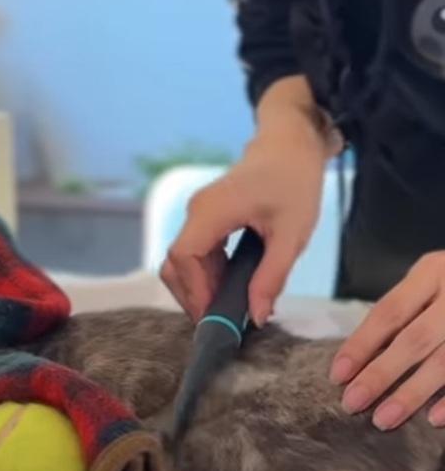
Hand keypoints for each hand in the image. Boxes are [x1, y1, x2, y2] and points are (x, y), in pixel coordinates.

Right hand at [160, 122, 325, 325]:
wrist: (291, 145)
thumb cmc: (295, 183)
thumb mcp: (291, 235)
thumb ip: (271, 277)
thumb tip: (256, 317)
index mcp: (212, 211)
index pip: (184, 257)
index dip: (195, 292)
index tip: (217, 319)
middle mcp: (196, 212)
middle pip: (175, 263)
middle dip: (193, 296)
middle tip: (223, 324)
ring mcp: (199, 213)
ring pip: (183, 260)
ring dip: (201, 288)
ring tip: (230, 312)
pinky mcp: (207, 216)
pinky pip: (196, 252)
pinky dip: (207, 275)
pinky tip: (232, 290)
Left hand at [330, 253, 444, 427]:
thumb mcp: (433, 277)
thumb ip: (408, 306)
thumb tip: (364, 354)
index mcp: (434, 271)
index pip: (390, 311)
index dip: (362, 344)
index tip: (338, 374)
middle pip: (415, 338)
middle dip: (381, 374)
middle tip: (352, 403)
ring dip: (413, 392)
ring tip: (383, 419)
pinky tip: (434, 418)